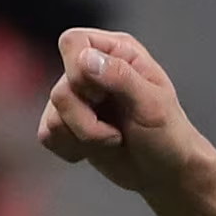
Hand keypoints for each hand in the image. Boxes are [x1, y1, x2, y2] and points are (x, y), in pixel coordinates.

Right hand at [39, 27, 203, 196]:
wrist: (166, 173)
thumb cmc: (168, 135)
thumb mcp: (152, 104)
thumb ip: (120, 77)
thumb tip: (85, 59)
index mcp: (116, 52)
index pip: (72, 43)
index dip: (79, 72)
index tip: (103, 97)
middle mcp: (92, 69)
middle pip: (60, 88)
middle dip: (88, 119)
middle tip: (118, 129)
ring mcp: (78, 97)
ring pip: (52, 115)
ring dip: (85, 137)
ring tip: (114, 140)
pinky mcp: (67, 123)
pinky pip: (47, 134)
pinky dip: (71, 148)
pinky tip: (97, 149)